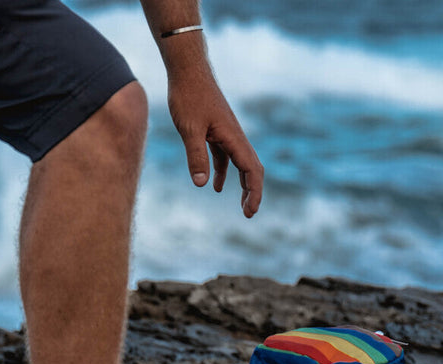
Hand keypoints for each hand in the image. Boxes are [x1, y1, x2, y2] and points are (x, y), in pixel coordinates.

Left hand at [167, 73, 263, 217]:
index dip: (254, 192)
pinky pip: (225, 156)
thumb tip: (202, 184)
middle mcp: (235, 136)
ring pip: (240, 163)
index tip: (250, 212)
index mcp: (233, 137)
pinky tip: (214, 185)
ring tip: (240, 206)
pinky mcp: (216, 131)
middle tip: (248, 214)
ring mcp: (227, 133)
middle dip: (253, 192)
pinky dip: (223, 172)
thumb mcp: (189, 129)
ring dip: (242, 184)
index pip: (252, 170)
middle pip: (252, 169)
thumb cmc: (188, 96)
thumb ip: (196, 156)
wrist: (187, 70)